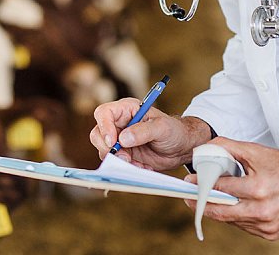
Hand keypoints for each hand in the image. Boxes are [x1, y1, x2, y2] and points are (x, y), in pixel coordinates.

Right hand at [89, 97, 211, 170]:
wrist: (181, 147)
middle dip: (108, 149)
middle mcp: (119, 124)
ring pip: (104, 151)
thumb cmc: (174, 131)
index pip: (104, 113)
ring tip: (138, 164)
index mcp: (126, 110)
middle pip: (98, 134)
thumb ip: (144, 131)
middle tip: (125, 158)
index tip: (112, 142)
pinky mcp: (124, 155)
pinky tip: (142, 167)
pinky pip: (116, 163)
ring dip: (119, 161)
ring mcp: (120, 141)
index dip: (104, 127)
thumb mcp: (162, 128)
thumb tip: (123, 138)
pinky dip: (127, 168)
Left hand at [182, 137, 278, 240]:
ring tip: (209, 201)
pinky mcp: (272, 233)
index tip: (190, 182)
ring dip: (219, 211)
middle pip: (222, 211)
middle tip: (189, 198)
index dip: (202, 184)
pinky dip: (236, 218)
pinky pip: (245, 227)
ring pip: (232, 221)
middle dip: (202, 204)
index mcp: (258, 189)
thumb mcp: (256, 151)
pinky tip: (231, 208)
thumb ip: (228, 147)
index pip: (221, 188)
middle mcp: (263, 210)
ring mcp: (267, 224)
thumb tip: (206, 148)